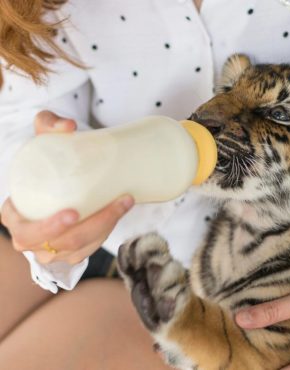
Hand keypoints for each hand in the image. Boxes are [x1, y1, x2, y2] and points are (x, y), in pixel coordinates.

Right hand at [1, 110, 133, 264]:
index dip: (48, 227)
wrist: (54, 185)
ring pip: (80, 247)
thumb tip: (68, 126)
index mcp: (13, 216)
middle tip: (114, 205)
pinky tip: (120, 212)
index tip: (73, 213)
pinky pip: (90, 248)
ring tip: (125, 201)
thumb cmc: (44, 165)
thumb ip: (48, 124)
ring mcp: (50, 250)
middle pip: (60, 243)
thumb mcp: (41, 142)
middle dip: (90, 228)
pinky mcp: (70, 253)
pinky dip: (107, 231)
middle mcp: (29, 239)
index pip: (27, 230)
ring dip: (107, 226)